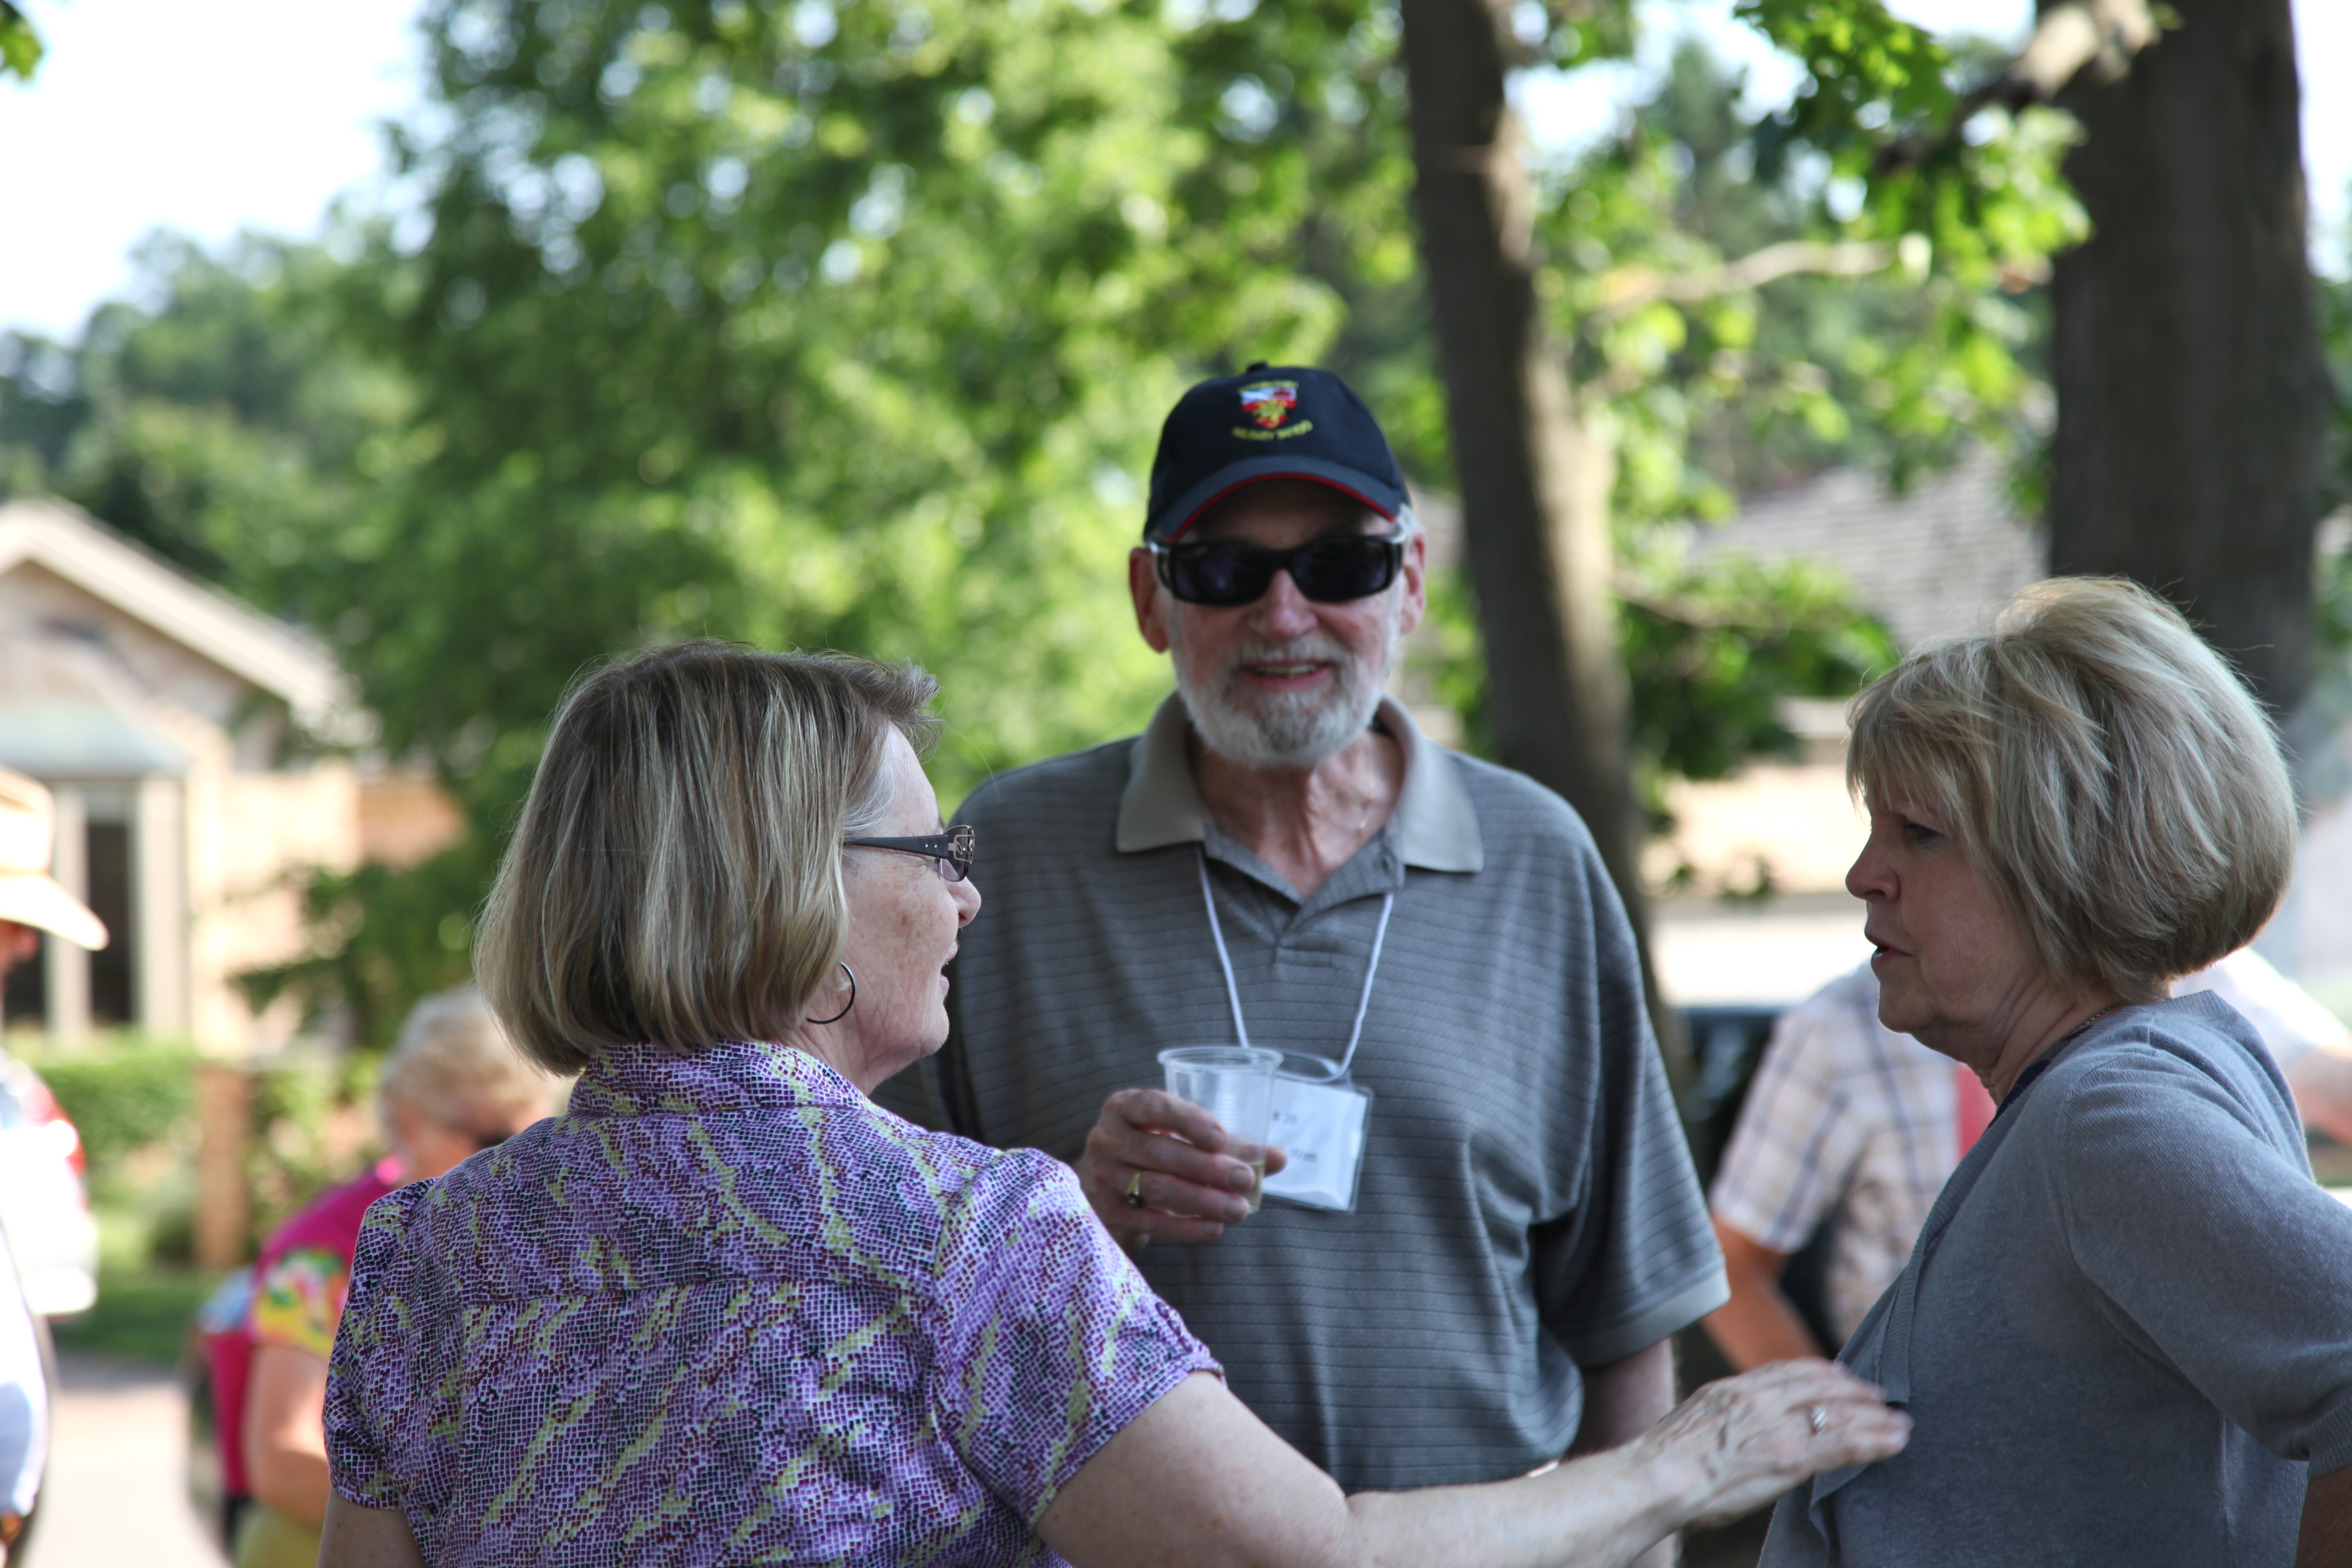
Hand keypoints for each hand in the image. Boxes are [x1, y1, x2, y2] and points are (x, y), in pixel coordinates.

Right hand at [1077, 1088, 1287, 1245]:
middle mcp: (1107, 1138)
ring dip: (1201, 1200)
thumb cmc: (1156, 1151)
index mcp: (1125, 1107)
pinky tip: (1214, 1229)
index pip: (1154, 1106)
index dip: (1188, 1120)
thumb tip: (1278, 1158)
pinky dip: (1185, 1228)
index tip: (1222, 1138)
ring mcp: (1103, 1176)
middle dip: (1207, 1168)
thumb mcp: (1185, 1139)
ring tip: (1239, 1209)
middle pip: (1159, 1152)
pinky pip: (1150, 1221)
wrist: (1108, 1187)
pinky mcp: (1109, 1212)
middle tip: (1245, 1179)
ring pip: (1155, 1188)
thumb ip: (1230, 1145)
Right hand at [1636, 1359, 1910, 1528]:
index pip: (1786, 1371)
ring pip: (1837, 1411)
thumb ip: (1720, 1417)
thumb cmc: (1663, 1464)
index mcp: (1732, 1389)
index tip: (1839, 1377)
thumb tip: (1730, 1428)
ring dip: (1874, 1416)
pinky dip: (1873, 1441)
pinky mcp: (1789, 1456)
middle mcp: (1758, 1398)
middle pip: (1818, 1385)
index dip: (1819, 1373)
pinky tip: (1894, 1442)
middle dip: (1853, 1390)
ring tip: (1899, 1422)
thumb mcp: (1692, 1423)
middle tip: (1878, 1396)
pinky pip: (1841, 1443)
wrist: (1655, 1479)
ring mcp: (1775, 1425)